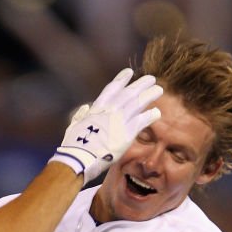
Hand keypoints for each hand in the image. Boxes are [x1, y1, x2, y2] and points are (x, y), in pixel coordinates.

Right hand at [50, 68, 161, 184]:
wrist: (79, 159)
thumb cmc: (73, 146)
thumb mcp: (73, 127)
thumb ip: (79, 116)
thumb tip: (84, 108)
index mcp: (96, 109)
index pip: (111, 89)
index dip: (121, 80)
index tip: (129, 72)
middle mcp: (110, 111)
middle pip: (129, 93)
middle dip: (140, 84)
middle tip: (151, 79)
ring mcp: (119, 121)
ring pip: (138, 103)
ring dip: (149, 95)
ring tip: (158, 90)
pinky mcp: (127, 134)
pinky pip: (142, 121)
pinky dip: (150, 116)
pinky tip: (156, 113)